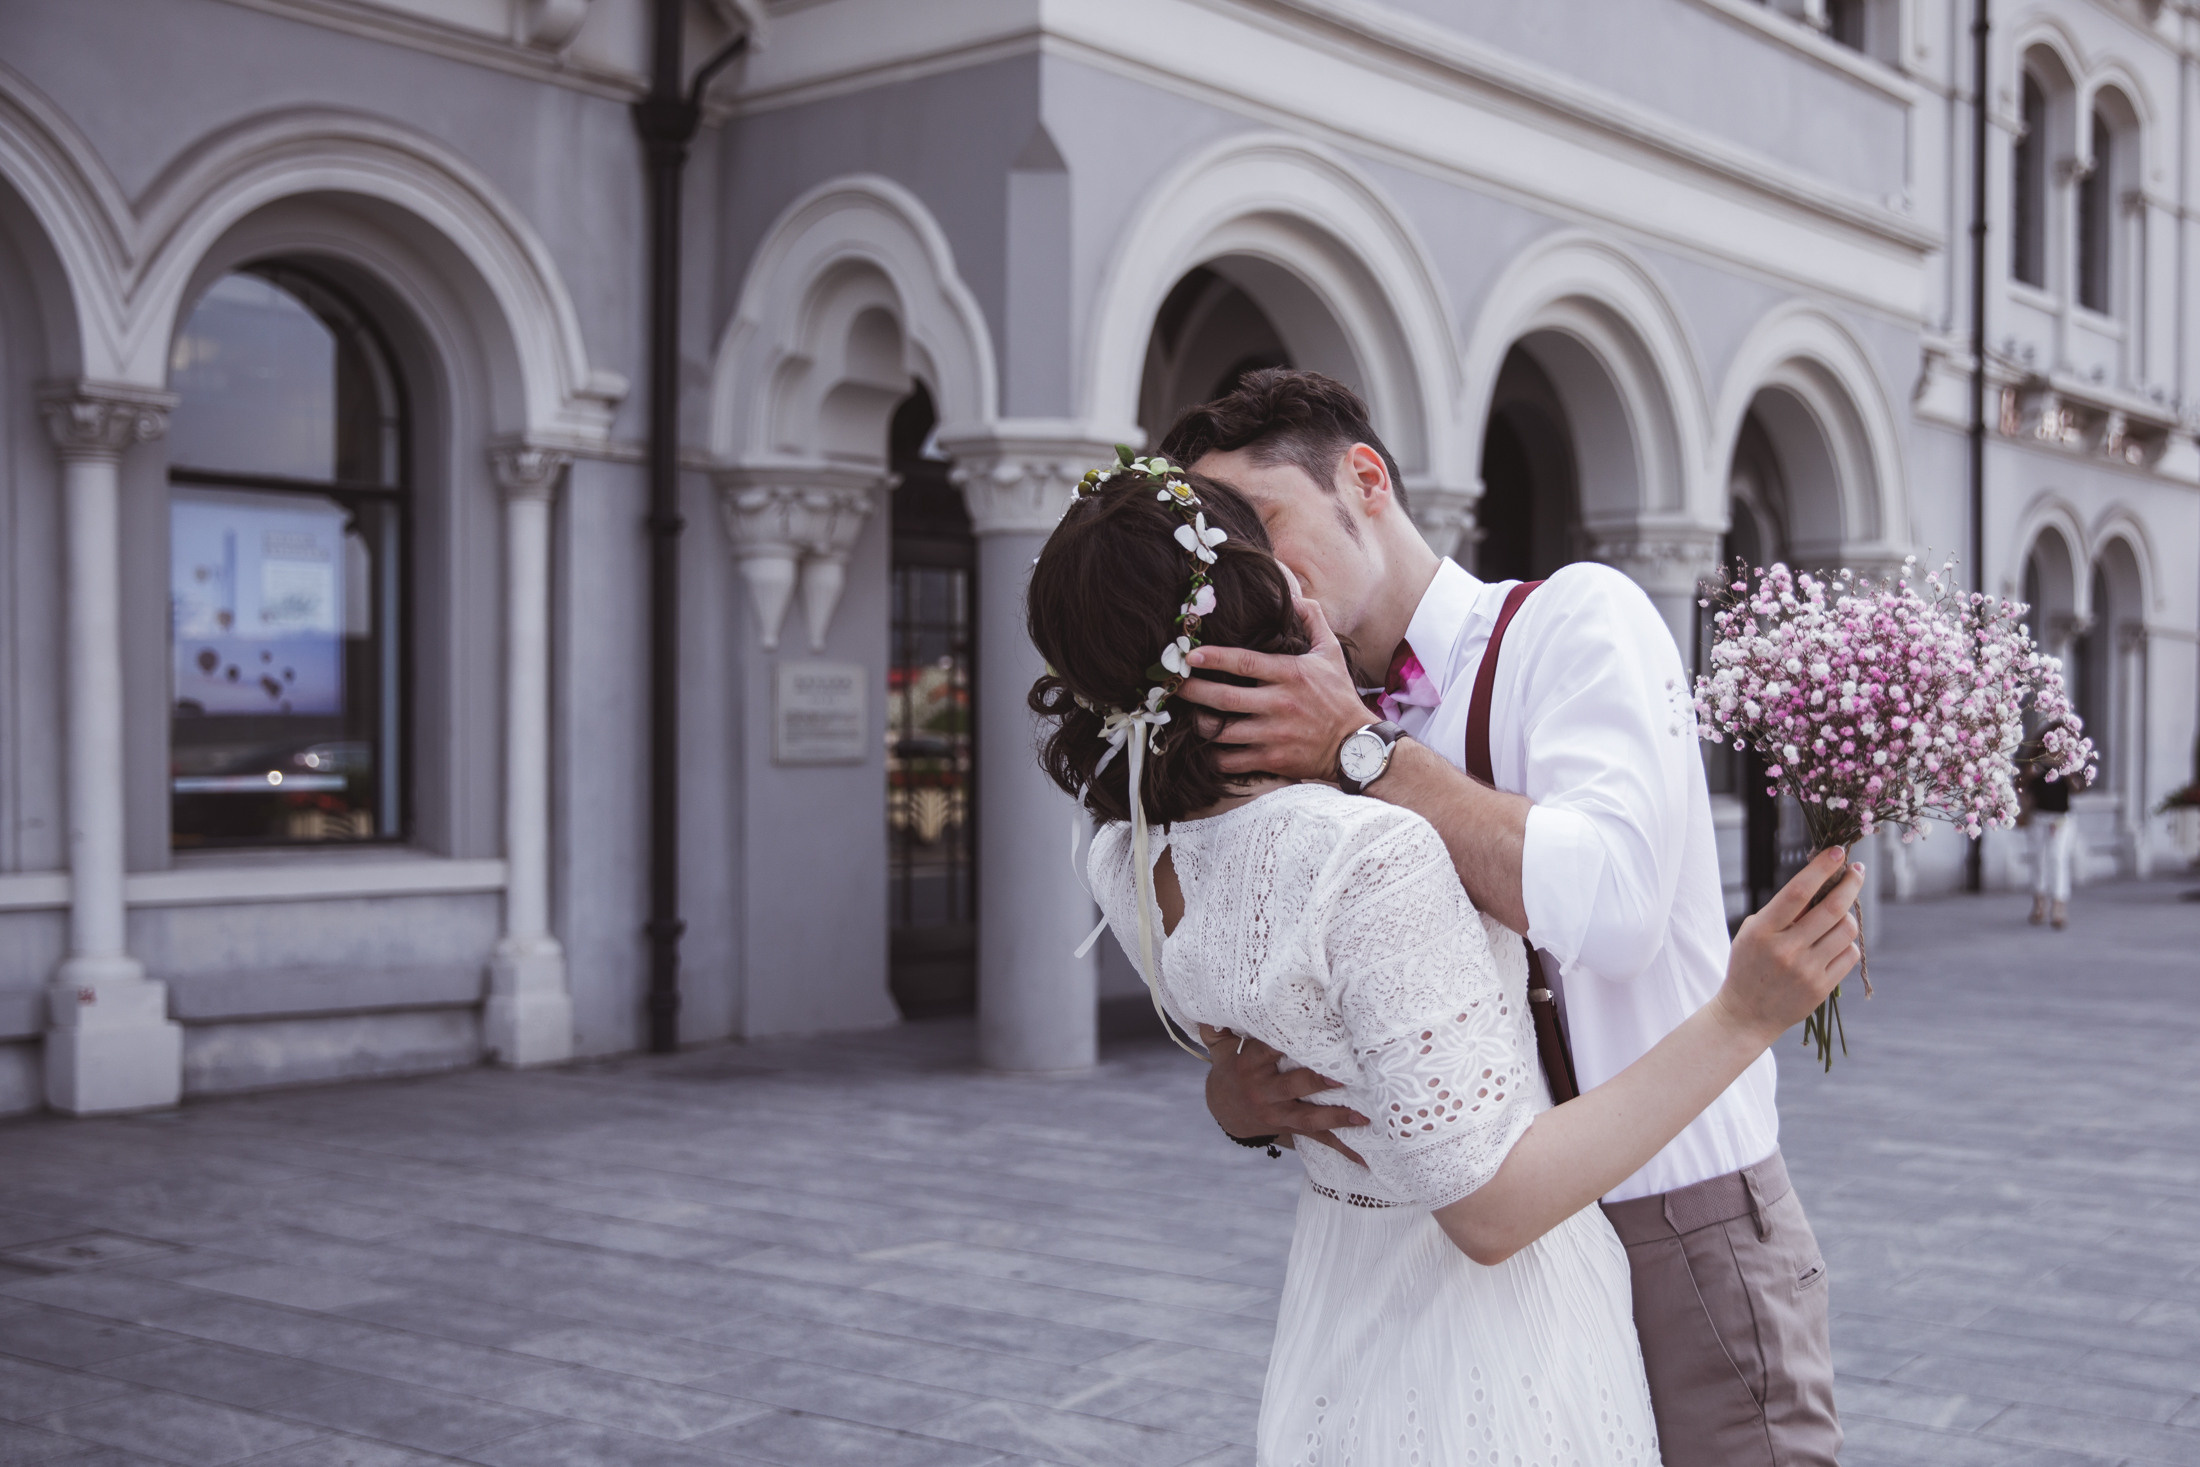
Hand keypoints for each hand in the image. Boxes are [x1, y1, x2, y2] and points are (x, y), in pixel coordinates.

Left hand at [1176, 595, 1371, 780]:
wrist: (1355, 746)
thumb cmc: (1339, 696)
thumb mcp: (1331, 653)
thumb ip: (1313, 620)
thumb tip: (1294, 595)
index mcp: (1290, 675)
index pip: (1245, 663)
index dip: (1214, 658)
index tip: (1190, 655)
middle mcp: (1279, 704)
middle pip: (1225, 699)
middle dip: (1194, 692)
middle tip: (1174, 686)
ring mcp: (1274, 734)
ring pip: (1222, 732)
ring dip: (1200, 725)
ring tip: (1189, 716)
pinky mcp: (1272, 760)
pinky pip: (1231, 760)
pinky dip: (1214, 755)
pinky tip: (1208, 746)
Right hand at [1200, 1024, 1369, 1164]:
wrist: (1225, 1111)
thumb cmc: (1231, 1070)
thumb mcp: (1221, 1049)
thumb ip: (1219, 1028)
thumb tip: (1211, 1009)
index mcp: (1249, 1066)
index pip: (1267, 1050)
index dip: (1283, 1041)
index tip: (1307, 1030)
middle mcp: (1263, 1091)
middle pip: (1290, 1087)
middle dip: (1315, 1082)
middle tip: (1341, 1075)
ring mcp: (1277, 1113)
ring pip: (1307, 1117)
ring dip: (1335, 1117)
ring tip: (1361, 1116)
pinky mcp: (1290, 1128)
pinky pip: (1318, 1139)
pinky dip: (1342, 1148)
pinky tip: (1365, 1158)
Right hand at [1716, 848, 1864, 1043]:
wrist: (1746, 1014)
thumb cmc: (1749, 965)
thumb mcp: (1753, 933)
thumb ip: (1783, 912)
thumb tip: (1823, 885)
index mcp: (1763, 931)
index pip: (1798, 892)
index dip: (1820, 869)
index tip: (1837, 852)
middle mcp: (1786, 950)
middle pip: (1832, 908)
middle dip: (1851, 883)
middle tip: (1857, 870)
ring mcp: (1806, 970)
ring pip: (1846, 930)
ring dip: (1849, 916)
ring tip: (1840, 914)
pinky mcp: (1822, 988)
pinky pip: (1850, 954)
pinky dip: (1847, 943)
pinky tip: (1836, 942)